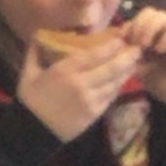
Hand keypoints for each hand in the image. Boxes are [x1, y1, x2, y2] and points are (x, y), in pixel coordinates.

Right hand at [19, 30, 140, 142]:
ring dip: (126, 72)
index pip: (93, 56)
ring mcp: (89, 101)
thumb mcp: (28, 73)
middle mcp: (80, 85)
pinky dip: (118, 87)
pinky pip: (110, 97)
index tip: (120, 39)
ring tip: (135, 61)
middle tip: (137, 48)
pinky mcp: (94, 114)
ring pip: (113, 83)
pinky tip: (123, 79)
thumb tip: (39, 34)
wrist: (34, 131)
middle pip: (109, 69)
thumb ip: (35, 52)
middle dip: (126, 57)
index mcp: (64, 72)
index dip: (110, 47)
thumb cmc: (30, 101)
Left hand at [121, 7, 165, 109]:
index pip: (137, 19)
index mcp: (152, 37)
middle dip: (139, 24)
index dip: (128, 27)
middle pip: (149, 12)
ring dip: (150, 28)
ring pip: (163, 16)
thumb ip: (132, 60)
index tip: (122, 41)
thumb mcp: (143, 73)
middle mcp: (164, 33)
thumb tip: (119, 50)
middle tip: (136, 43)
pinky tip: (159, 50)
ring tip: (145, 45)